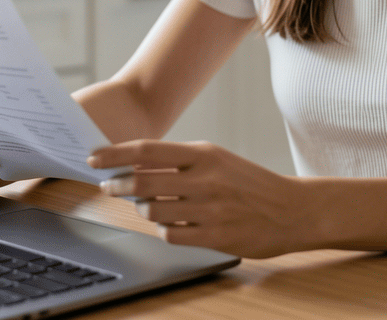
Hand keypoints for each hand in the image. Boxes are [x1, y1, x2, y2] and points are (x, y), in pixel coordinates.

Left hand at [87, 140, 309, 258]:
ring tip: (152, 206)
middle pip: (143, 182)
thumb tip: (134, 164)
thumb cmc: (249, 183)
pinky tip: (173, 224)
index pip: (147, 149)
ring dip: (144, 210)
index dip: (114, 154)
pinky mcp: (215, 236)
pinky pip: (171, 234)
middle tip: (108, 187)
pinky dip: (165, 230)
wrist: (293, 209)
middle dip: (118, 186)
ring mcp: (210, 209)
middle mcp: (205, 179)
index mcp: (204, 154)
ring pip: (153, 211)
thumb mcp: (217, 160)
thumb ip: (179, 161)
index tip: (93, 158)